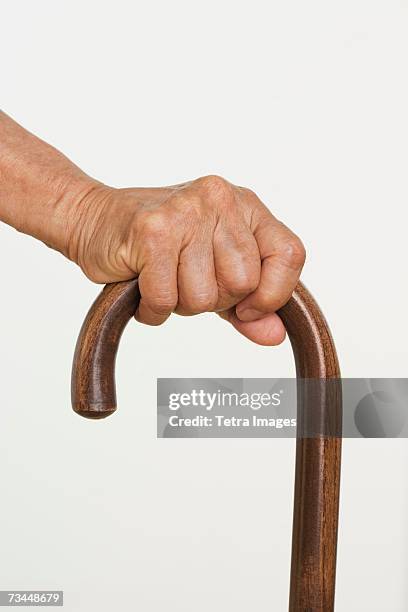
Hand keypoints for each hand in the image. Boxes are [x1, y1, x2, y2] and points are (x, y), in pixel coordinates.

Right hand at [67, 175, 304, 344]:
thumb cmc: (159, 246)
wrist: (95, 220)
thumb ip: (250, 304)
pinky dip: (152, 310)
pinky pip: (166, 299)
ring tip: (163, 280)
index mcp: (245, 206)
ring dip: (180, 305)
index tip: (247, 308)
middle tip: (187, 282)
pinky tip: (143, 288)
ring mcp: (186, 212)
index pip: (289, 255)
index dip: (273, 294)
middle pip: (243, 283)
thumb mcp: (215, 269)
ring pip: (204, 296)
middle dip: (214, 300)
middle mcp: (220, 200)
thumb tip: (275, 336)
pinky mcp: (152, 231)